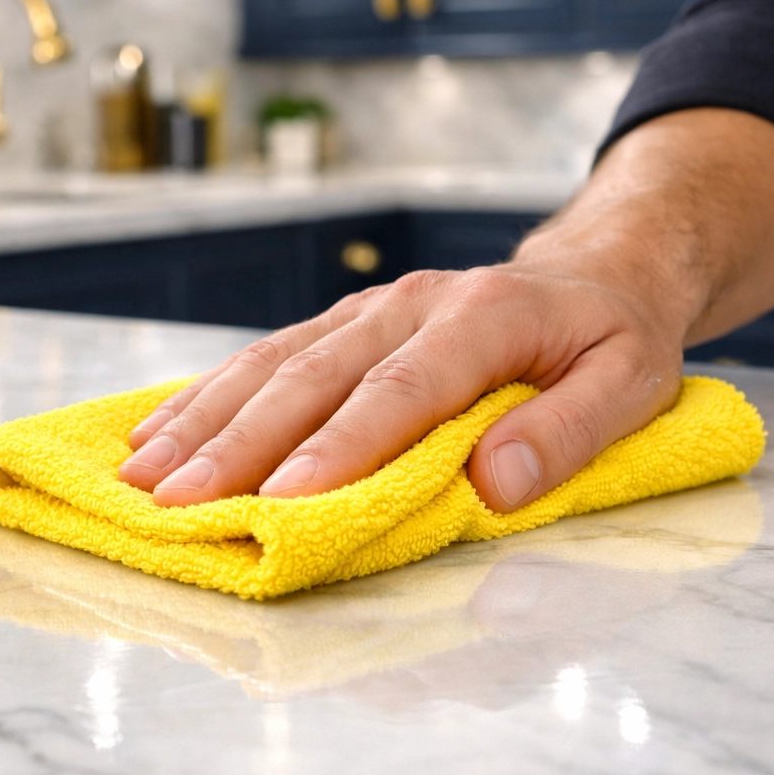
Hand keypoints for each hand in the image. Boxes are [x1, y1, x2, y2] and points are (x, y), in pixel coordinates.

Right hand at [118, 109, 773, 511]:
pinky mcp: (349, 320)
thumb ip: (569, 431)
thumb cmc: (612, 337)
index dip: (339, 449)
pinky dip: (213, 393)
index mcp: (483, 318)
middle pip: (313, 378)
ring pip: (274, 362)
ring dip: (206, 419)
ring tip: (143, 472)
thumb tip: (497, 482)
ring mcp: (371, 309)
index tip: (282, 504)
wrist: (594, 270)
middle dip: (240, 445)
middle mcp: (410, 305)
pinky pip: (271, 353)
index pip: (400, 392)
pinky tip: (164, 425)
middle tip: (176, 502)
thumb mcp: (630, 383)